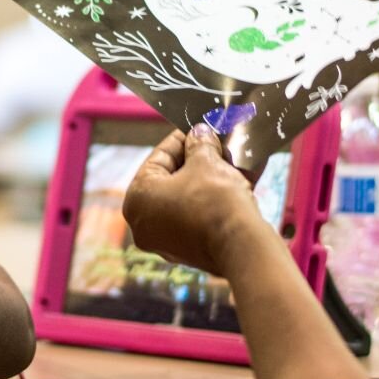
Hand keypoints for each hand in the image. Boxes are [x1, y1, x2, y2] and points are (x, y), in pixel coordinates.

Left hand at [122, 125, 269, 276]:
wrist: (241, 246)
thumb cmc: (215, 200)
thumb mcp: (206, 161)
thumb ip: (200, 143)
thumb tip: (200, 133)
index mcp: (137, 199)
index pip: (158, 158)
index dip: (182, 138)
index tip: (199, 127)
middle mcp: (144, 224)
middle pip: (172, 180)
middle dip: (198, 160)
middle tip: (216, 143)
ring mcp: (166, 241)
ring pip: (188, 199)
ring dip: (210, 178)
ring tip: (231, 160)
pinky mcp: (190, 251)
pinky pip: (199, 216)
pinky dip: (215, 199)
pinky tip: (239, 180)